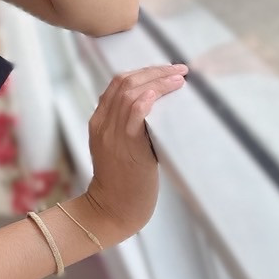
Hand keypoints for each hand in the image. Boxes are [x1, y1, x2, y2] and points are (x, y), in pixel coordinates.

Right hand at [80, 64, 187, 240]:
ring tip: (179, 79)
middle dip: (155, 71)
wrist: (113, 210)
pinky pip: (132, 115)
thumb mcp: (120, 148)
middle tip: (180, 69)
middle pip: (124, 82)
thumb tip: (157, 109)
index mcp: (99, 121)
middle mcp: (102, 123)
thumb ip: (130, 127)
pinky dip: (145, 100)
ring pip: (130, 93)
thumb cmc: (123, 182)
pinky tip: (159, 92)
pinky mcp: (126, 147)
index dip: (144, 70)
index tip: (167, 69)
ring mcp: (112, 134)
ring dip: (158, 81)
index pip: (117, 83)